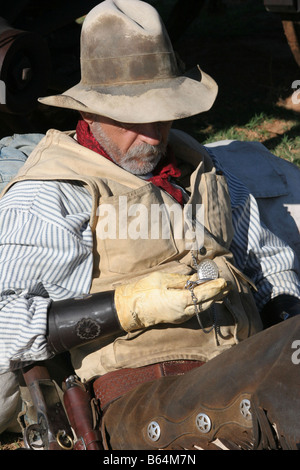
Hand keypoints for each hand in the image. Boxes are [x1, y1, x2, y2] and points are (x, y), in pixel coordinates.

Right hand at [114, 271, 229, 331]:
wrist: (131, 308)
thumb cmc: (144, 291)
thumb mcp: (162, 279)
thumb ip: (180, 280)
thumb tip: (195, 279)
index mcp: (179, 301)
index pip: (203, 294)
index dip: (214, 288)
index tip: (223, 282)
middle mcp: (183, 312)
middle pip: (206, 303)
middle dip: (217, 294)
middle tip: (227, 285)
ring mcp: (181, 317)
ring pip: (202, 307)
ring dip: (212, 298)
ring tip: (221, 289)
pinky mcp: (178, 318)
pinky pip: (195, 309)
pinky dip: (203, 302)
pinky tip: (206, 296)